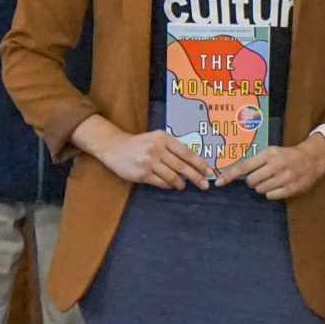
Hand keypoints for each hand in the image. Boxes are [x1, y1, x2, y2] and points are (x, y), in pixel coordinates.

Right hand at [75, 118, 214, 189]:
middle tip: (204, 185)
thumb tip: (194, 163)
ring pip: (173, 176)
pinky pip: (162, 183)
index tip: (209, 171)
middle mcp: (157, 149)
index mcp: (163, 138)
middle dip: (196, 177)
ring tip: (183, 185)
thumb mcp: (157, 139)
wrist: (115, 148)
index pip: (186, 152)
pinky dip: (169, 185)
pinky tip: (171, 185)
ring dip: (181, 183)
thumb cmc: (140, 144)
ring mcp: (149, 162)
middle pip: (182, 166)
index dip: (199, 163)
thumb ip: (173, 148)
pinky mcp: (142, 174)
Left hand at [219, 135, 324, 200]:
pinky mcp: (291, 188)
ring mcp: (284, 177)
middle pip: (251, 181)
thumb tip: (235, 174)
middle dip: (253, 182)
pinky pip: (272, 196)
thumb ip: (256, 161)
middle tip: (260, 178)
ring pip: (261, 190)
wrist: (312, 158)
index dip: (230, 175)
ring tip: (271, 181)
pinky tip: (278, 187)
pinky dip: (271, 193)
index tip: (218, 182)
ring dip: (262, 188)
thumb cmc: (287, 156)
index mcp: (269, 154)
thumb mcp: (272, 152)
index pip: (244, 166)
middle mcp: (276, 165)